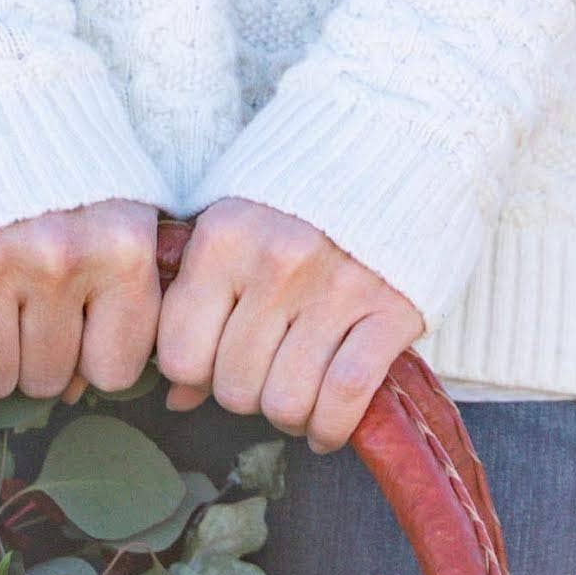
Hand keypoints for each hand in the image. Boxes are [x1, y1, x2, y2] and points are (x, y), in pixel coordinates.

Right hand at [0, 199, 162, 402]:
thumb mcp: (116, 207)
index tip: (77, 333)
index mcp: (121, 251)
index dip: (91, 360)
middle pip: (49, 378)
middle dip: (35, 361)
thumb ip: (117, 293)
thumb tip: (79, 384)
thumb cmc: (53, 156)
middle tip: (22, 321)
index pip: (115, 369)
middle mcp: (62, 261)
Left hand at [155, 200, 422, 451]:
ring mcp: (337, 288)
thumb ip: (199, 304)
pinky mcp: (392, 309)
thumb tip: (177, 397)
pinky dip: (332, 427)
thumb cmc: (301, 197)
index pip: (182, 356)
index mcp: (224, 241)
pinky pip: (345, 396)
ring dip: (291, 416)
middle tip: (268, 377)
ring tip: (300, 398)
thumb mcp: (234, 229)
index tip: (216, 368)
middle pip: (236, 387)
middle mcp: (276, 263)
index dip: (196, 377)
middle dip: (248, 397)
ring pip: (288, 401)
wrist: (399, 147)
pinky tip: (326, 427)